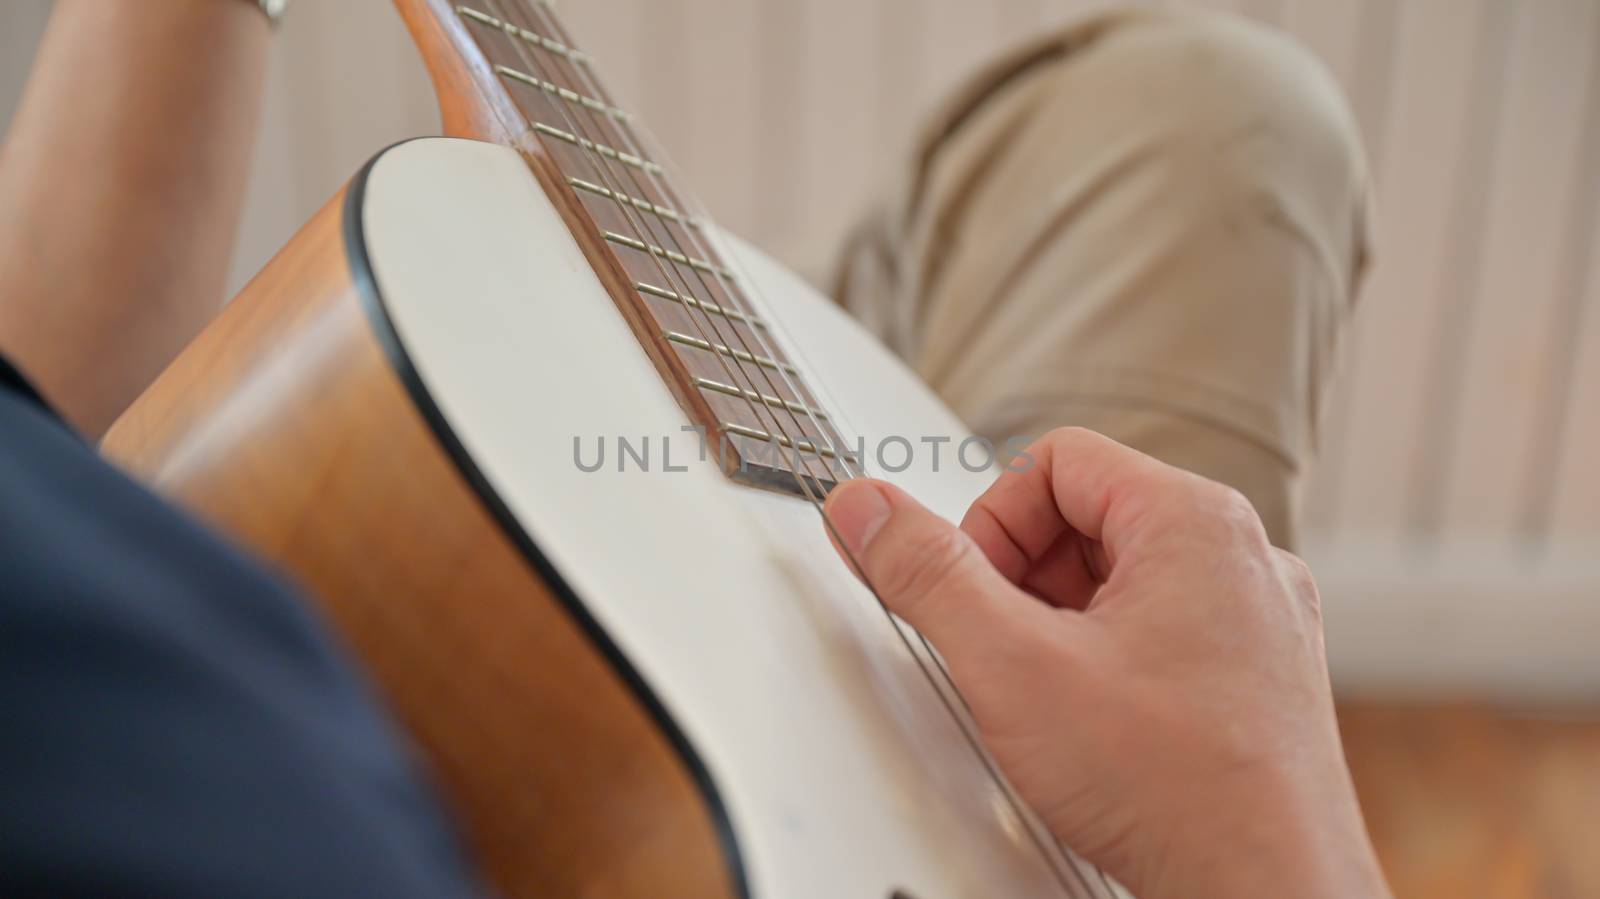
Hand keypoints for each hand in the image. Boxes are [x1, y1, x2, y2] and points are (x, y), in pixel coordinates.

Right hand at [822, 428, 1388, 898]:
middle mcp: (1242, 558)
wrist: (1266, 894)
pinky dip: (1111, 663)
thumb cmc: (1177, 788)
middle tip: (1006, 647)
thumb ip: (927, 575)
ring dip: (1065, 624)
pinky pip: (1165, 632)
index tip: (974, 590)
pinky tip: (1097, 726)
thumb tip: (867, 510)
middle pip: (1090, 515)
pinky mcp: (1258, 678)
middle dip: (1025, 576)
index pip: (1058, 459)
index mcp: (1197, 522)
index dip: (993, 520)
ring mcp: (1257, 621)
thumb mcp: (1013, 666)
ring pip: (1126, 579)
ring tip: (1050, 695)